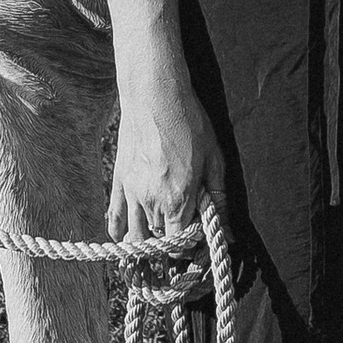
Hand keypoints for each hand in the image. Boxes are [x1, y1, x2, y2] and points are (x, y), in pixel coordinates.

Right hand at [108, 72, 220, 250]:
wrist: (154, 95)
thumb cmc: (189, 123)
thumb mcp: (214, 160)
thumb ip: (218, 200)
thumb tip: (227, 233)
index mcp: (178, 198)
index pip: (181, 242)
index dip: (191, 246)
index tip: (198, 237)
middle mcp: (152, 200)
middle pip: (161, 240)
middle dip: (172, 245)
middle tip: (183, 237)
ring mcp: (132, 192)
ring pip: (137, 235)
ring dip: (148, 245)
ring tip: (157, 246)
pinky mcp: (119, 181)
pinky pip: (114, 217)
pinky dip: (119, 233)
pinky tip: (127, 239)